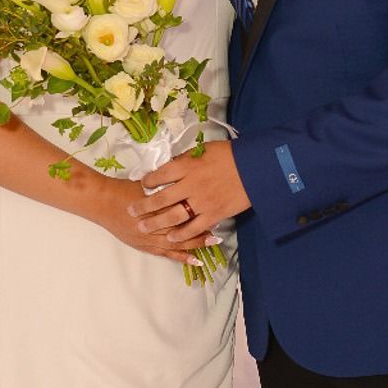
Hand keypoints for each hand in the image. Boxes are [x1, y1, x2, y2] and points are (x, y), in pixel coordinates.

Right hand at [89, 174, 204, 261]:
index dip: (198, 209)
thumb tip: (186, 180)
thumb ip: (166, 186)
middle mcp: (153, 223)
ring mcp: (149, 237)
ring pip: (176, 242)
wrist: (102, 202)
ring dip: (195, 242)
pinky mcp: (144, 246)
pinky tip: (194, 260)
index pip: (182, 208)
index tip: (213, 206)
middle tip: (219, 226)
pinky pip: (165, 253)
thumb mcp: (148, 184)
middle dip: (201, 226)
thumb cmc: (125, 190)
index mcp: (156, 204)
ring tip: (212, 242)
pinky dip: (180, 257)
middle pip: (182, 226)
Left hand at [133, 144, 250, 247]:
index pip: (160, 175)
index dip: (148, 181)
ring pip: (173, 215)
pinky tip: (170, 237)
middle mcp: (190, 185)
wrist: (256, 168)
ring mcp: (202, 202)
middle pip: (161, 198)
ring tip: (143, 227)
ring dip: (156, 223)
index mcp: (187, 166)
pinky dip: (181, 234)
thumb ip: (186, 159)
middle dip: (144, 206)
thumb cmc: (230, 155)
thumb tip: (171, 165)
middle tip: (131, 211)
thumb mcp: (204, 150)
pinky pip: (193, 227)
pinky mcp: (214, 214)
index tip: (142, 184)